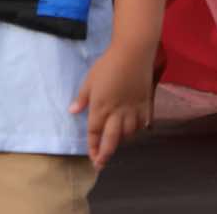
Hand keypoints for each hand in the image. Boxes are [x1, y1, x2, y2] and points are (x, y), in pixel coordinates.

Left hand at [71, 41, 154, 169]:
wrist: (133, 52)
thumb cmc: (108, 64)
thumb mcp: (89, 80)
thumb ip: (82, 98)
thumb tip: (72, 111)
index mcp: (100, 107)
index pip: (94, 133)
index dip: (92, 147)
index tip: (92, 157)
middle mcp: (116, 112)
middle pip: (111, 140)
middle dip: (105, 154)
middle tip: (101, 163)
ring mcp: (132, 109)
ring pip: (128, 133)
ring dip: (121, 141)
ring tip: (116, 143)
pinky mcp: (145, 103)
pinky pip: (142, 123)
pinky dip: (137, 130)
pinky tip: (133, 130)